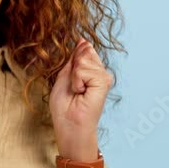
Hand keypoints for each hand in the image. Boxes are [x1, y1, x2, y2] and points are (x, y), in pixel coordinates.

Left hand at [49, 38, 113, 157]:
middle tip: (74, 88)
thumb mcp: (64, 77)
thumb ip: (74, 59)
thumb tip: (83, 41)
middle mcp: (100, 72)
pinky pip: (83, 69)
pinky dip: (77, 81)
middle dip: (73, 68)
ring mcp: (103, 77)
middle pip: (84, 52)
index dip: (73, 61)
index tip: (72, 81)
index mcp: (91, 71)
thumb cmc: (65, 108)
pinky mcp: (103, 82)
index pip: (83, 50)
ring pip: (83, 60)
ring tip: (77, 91)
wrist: (69, 127)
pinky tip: (81, 93)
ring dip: (74, 76)